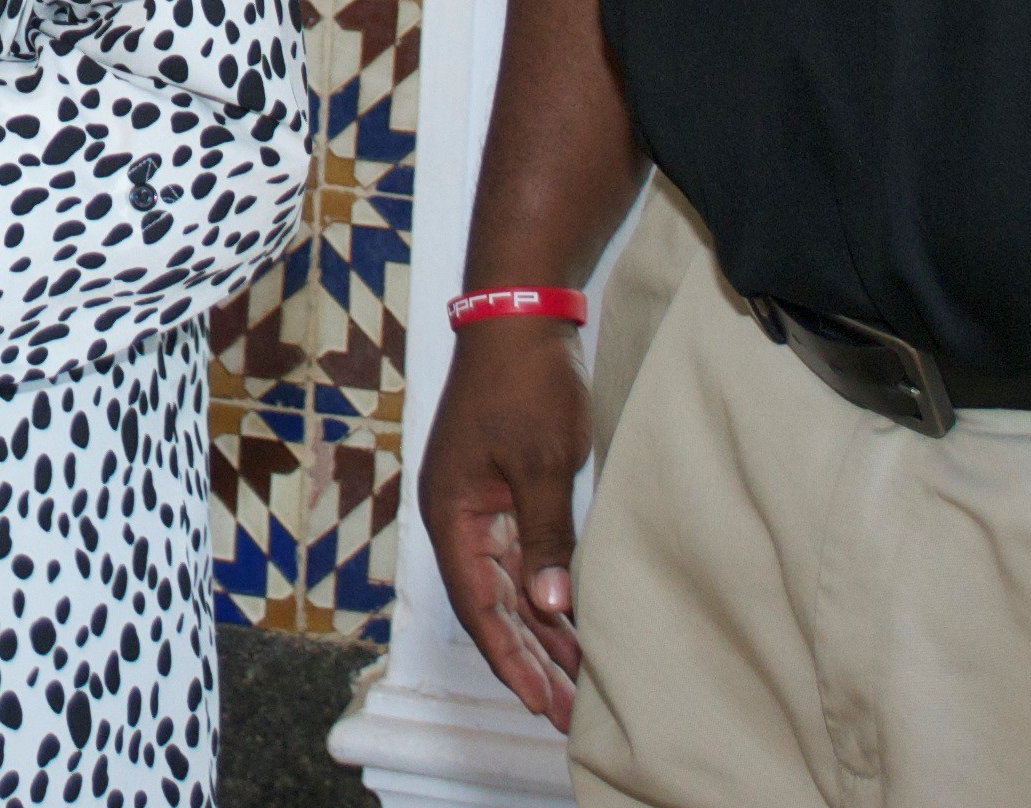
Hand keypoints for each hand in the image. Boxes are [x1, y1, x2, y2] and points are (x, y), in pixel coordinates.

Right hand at [421, 318, 592, 727]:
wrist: (521, 317)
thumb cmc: (525, 382)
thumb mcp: (540, 460)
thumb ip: (545, 535)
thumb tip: (552, 605)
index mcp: (452, 515)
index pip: (477, 606)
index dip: (509, 659)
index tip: (540, 704)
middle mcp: (458, 520)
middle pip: (491, 608)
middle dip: (529, 662)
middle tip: (568, 713)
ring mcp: (480, 507)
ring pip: (509, 590)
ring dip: (541, 636)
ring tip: (578, 685)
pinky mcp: (503, 494)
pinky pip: (522, 562)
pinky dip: (546, 596)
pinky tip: (574, 625)